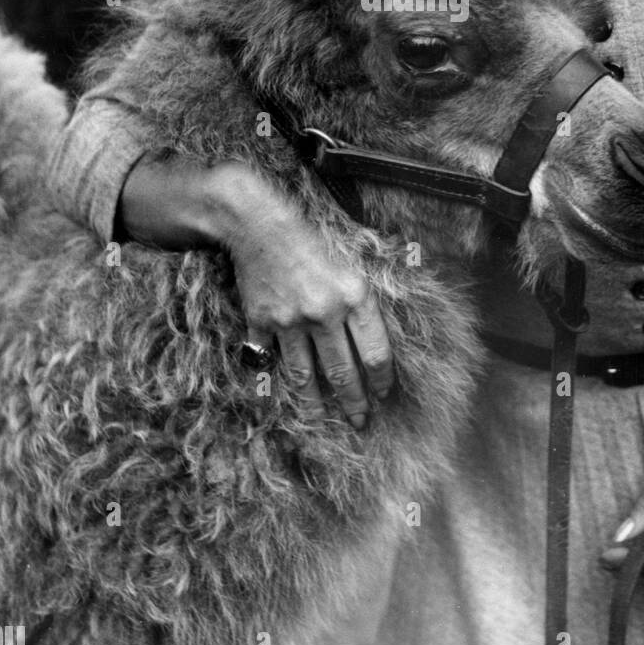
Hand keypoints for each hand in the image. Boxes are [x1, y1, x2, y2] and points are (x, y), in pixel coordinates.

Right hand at [120, 155, 393, 427]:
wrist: (258, 223)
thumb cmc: (311, 238)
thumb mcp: (351, 262)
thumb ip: (362, 301)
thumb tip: (375, 341)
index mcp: (354, 295)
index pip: (376, 353)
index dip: (383, 380)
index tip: (385, 393)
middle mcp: (324, 312)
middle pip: (344, 372)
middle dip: (354, 402)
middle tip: (361, 422)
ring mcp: (290, 321)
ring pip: (306, 376)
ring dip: (316, 404)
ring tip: (324, 421)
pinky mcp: (261, 323)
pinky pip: (270, 361)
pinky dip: (277, 380)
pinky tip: (284, 396)